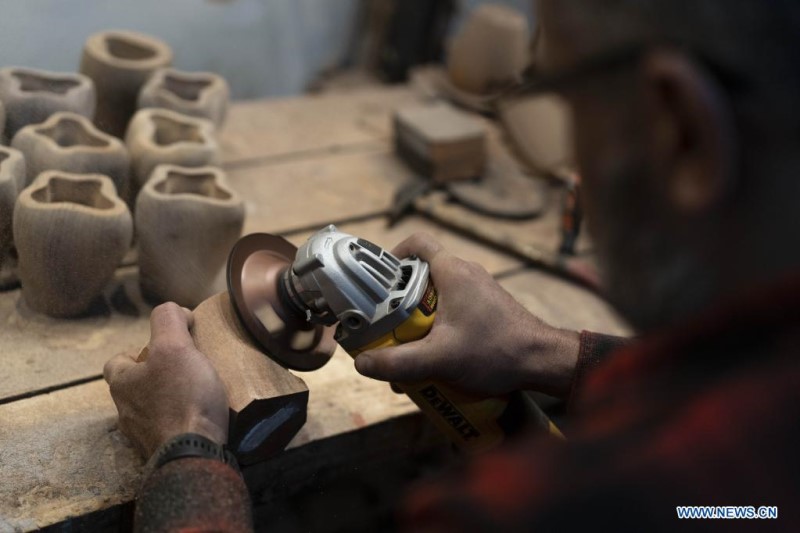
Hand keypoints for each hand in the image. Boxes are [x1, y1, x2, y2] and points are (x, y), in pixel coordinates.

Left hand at [104, 303, 228, 458]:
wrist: (193, 455)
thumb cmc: (182, 397)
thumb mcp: (175, 347)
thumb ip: (168, 320)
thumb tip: (173, 311)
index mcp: (122, 384)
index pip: (116, 361)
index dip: (136, 352)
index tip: (164, 348)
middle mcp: (125, 411)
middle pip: (136, 386)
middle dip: (157, 376)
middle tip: (186, 369)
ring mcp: (141, 436)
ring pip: (151, 409)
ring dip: (169, 400)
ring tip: (197, 394)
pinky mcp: (161, 452)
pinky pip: (168, 430)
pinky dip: (180, 422)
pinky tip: (199, 419)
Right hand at [354, 233, 580, 398]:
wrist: (543, 361)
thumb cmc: (497, 351)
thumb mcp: (439, 359)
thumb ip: (398, 362)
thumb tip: (362, 364)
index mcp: (453, 272)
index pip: (417, 243)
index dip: (393, 255)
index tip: (379, 282)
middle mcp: (466, 275)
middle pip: (421, 276)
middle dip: (400, 303)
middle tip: (387, 327)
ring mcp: (479, 291)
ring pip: (437, 298)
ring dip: (420, 321)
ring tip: (410, 351)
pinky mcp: (487, 309)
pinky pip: (454, 311)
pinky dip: (440, 329)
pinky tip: (437, 359)